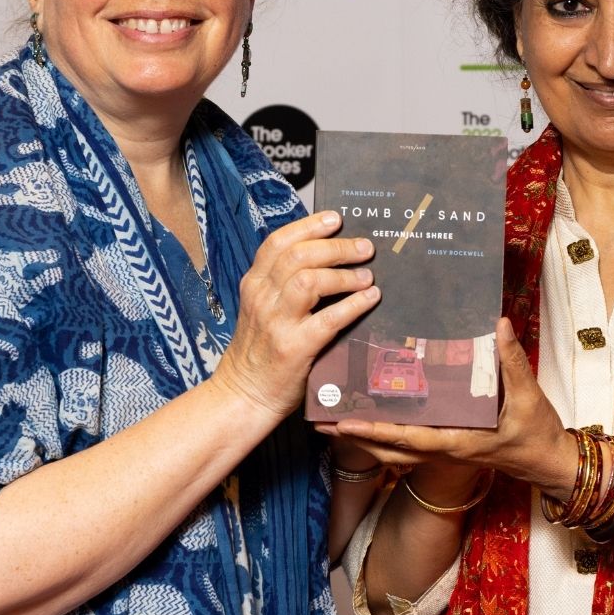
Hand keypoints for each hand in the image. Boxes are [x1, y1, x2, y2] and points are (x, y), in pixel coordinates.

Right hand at [211, 211, 378, 421]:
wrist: (243, 395)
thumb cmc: (259, 351)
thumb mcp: (260, 309)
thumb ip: (282, 285)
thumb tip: (326, 260)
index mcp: (254, 285)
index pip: (278, 242)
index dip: (309, 226)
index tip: (336, 219)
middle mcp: (262, 298)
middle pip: (299, 255)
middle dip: (336, 247)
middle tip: (364, 248)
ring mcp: (276, 323)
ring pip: (309, 280)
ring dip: (344, 274)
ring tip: (367, 276)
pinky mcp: (294, 348)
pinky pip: (327, 319)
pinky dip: (353, 305)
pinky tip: (370, 299)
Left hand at [320, 318, 575, 495]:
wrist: (547, 462)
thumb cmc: (537, 433)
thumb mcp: (529, 396)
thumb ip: (511, 360)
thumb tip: (497, 325)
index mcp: (458, 442)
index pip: (409, 439)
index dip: (376, 432)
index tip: (347, 423)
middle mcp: (443, 450)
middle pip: (388, 450)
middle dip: (355, 437)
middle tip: (322, 421)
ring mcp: (442, 450)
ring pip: (393, 451)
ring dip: (363, 438)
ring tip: (332, 420)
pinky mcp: (444, 446)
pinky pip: (406, 444)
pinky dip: (383, 435)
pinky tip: (368, 418)